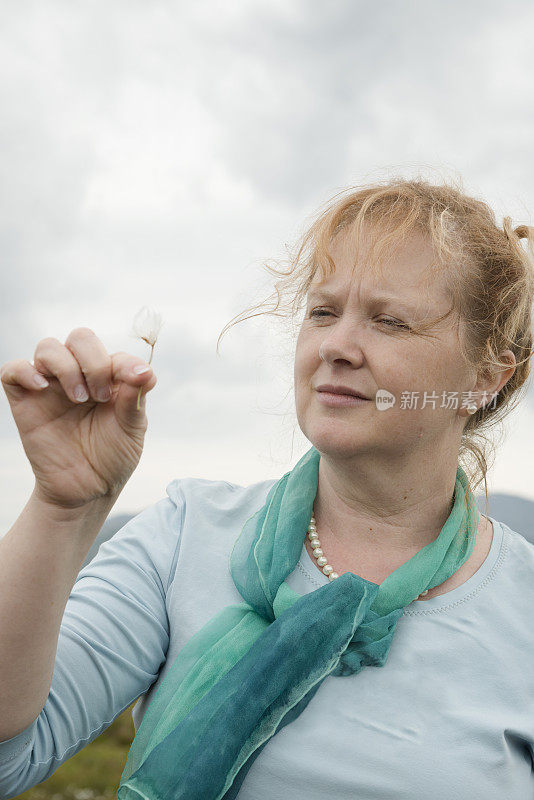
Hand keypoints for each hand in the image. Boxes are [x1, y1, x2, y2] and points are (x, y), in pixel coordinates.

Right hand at [1, 328, 157, 508]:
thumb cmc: (112, 456)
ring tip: (79, 399)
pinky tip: (43, 389)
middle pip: (80, 338)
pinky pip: (13, 369)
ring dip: (66, 367)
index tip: (133, 384)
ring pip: (48, 348)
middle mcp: (79, 375)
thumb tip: (145, 370)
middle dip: (94, 362)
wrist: (87, 490)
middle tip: (100, 397)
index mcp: (109, 378)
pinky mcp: (25, 401)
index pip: (114, 353)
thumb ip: (136, 397)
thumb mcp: (132, 429)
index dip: (125, 365)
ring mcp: (51, 386)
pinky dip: (26, 371)